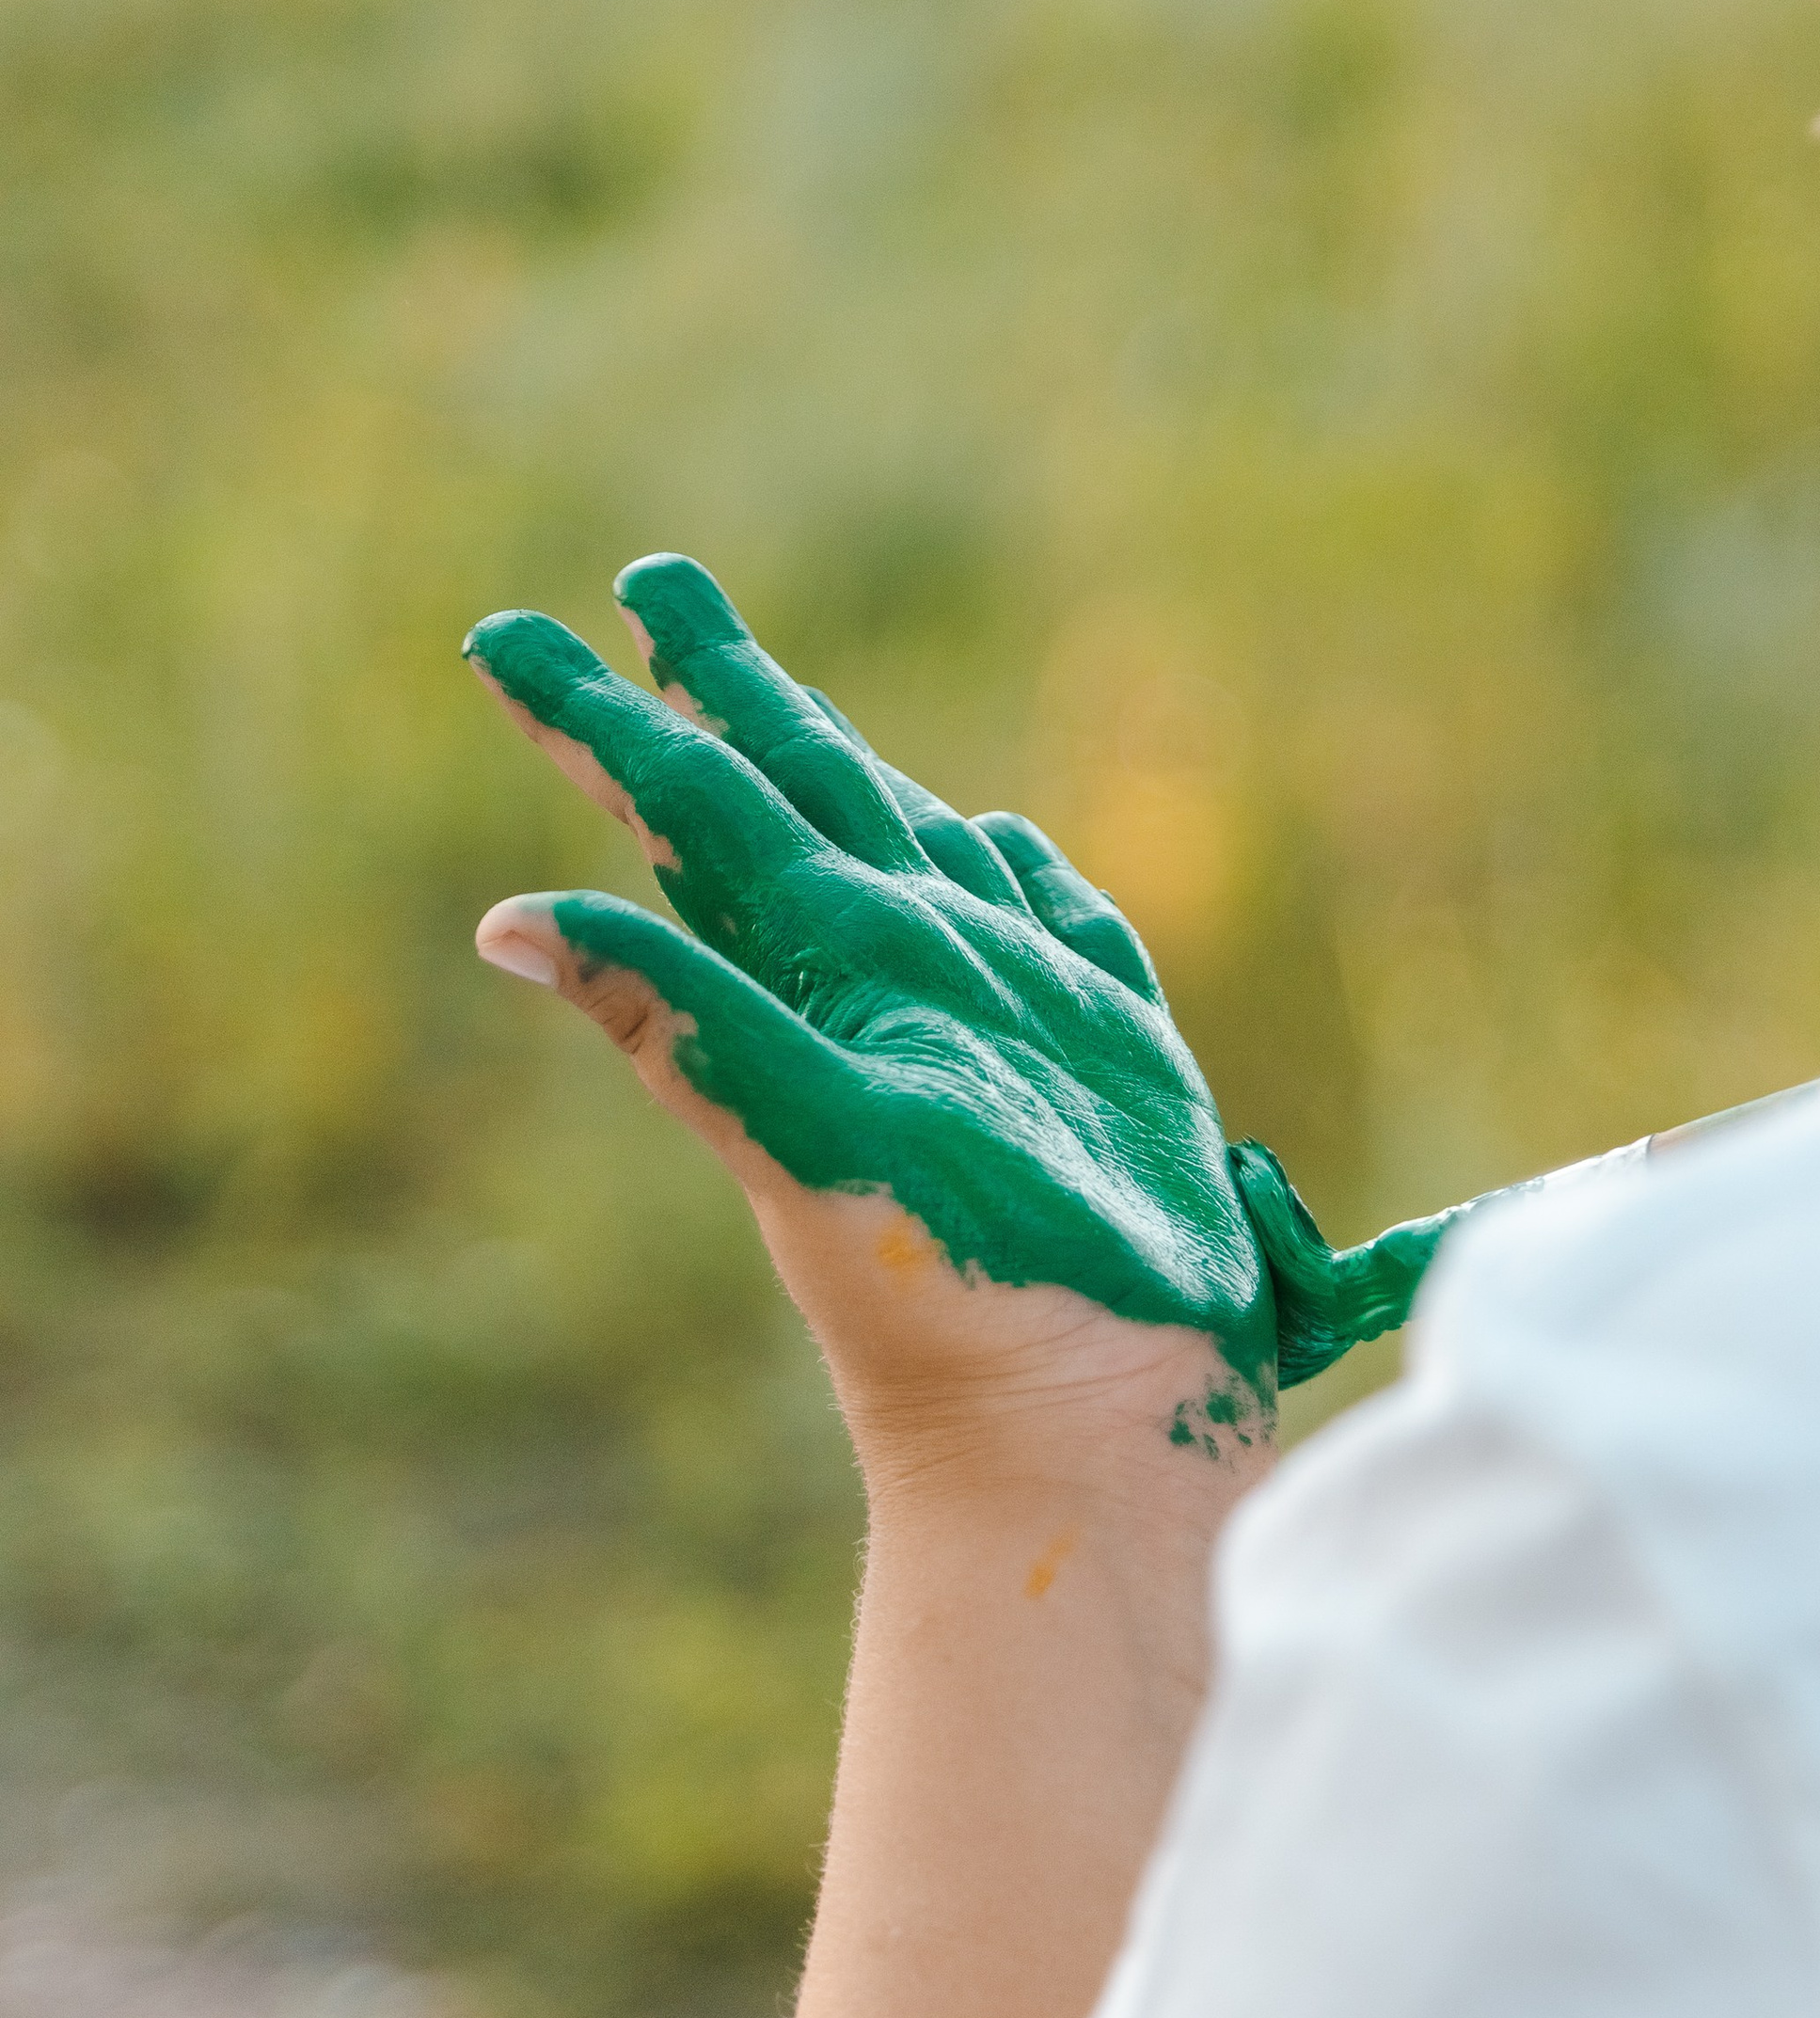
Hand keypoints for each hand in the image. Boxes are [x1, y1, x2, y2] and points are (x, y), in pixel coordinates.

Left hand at [466, 556, 1275, 1463]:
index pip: (698, 812)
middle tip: (646, 582)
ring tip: (782, 692)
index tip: (513, 633)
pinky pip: (1062, 925)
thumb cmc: (956, 1300)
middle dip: (720, 690)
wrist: (1083, 1435)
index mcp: (826, 972)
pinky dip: (1027, 869)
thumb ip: (685, 1023)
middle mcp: (902, 975)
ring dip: (847, 758)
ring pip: (914, 840)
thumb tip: (509, 921)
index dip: (612, 722)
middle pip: (794, 795)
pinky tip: (997, 836)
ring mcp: (1007, 1014)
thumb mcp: (812, 1144)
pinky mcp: (1113, 1060)